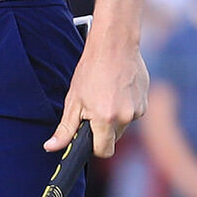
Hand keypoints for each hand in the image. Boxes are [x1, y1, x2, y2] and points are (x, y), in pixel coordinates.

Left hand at [48, 38, 147, 158]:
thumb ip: (65, 129)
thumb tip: (50, 147)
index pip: (103, 151)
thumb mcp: (73, 100)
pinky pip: (133, 114)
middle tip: (94, 109)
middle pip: (113, 139)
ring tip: (106, 96)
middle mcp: (125, 117)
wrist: (114, 45)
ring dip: (115, 118)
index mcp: (106, 119)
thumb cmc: (92, 70)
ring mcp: (138, 110)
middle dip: (103, 130)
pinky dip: (125, 107)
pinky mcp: (146, 101)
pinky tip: (117, 91)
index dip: (94, 147)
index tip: (89, 136)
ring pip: (123, 126)